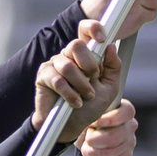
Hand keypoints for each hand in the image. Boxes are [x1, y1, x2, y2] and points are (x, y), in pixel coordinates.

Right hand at [32, 21, 122, 141]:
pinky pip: (57, 79)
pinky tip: (74, 103)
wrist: (70, 127)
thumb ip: (113, 68)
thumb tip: (110, 47)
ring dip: (81, 84)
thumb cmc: (89, 107)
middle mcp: (69, 56)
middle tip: (93, 78)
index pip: (85, 31)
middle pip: (76, 45)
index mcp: (85, 55)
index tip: (102, 38)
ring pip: (68, 65)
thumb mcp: (109, 88)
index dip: (92, 28)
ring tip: (86, 97)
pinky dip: (69, 93)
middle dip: (89, 64)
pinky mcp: (43, 76)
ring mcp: (55, 64)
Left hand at [78, 99, 135, 155]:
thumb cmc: (90, 128)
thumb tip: (90, 122)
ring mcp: (130, 142)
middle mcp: (129, 126)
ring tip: (85, 149)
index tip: (98, 122)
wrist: (92, 146)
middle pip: (113, 137)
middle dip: (93, 141)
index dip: (112, 118)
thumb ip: (89, 117)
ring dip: (90, 153)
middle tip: (87, 139)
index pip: (127, 112)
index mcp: (123, 110)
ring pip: (108, 152)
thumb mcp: (86, 119)